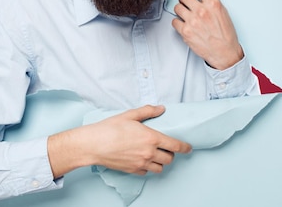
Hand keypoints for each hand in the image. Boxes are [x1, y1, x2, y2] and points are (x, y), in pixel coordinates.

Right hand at [48, 105, 191, 177]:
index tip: (188, 148)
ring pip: (160, 168)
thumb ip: (148, 111)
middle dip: (170, 154)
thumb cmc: (110, 128)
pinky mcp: (133, 171)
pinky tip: (142, 160)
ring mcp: (141, 164)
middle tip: (165, 148)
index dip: (185, 147)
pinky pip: (147, 172)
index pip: (175, 146)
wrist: (94, 144)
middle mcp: (149, 153)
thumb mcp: (130, 115)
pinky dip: (148, 167)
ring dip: (160, 162)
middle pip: (169, 159)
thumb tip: (161, 108)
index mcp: (151, 138)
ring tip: (155, 155)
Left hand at [172, 0, 243, 69]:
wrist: (224, 52)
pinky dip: (178, 22)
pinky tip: (184, 24)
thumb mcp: (223, 12)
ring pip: (177, 7)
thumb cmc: (226, 34)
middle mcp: (202, 11)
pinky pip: (174, 21)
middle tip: (185, 2)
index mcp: (213, 4)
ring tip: (186, 14)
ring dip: (180, 10)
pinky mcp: (185, 32)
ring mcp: (192, 21)